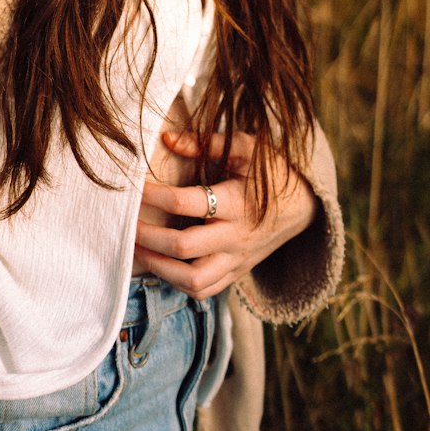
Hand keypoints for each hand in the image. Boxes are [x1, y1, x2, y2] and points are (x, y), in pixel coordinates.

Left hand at [134, 130, 317, 299]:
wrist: (305, 206)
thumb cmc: (271, 171)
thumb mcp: (246, 147)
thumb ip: (205, 143)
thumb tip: (167, 139)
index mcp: (238, 202)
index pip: (187, 203)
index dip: (156, 195)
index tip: (134, 187)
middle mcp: (237, 236)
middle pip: (185, 247)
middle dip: (148, 237)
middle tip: (125, 224)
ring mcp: (238, 259)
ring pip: (194, 279)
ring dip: (160, 268)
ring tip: (136, 250)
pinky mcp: (237, 273)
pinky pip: (205, 290)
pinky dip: (178, 284)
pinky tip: (159, 266)